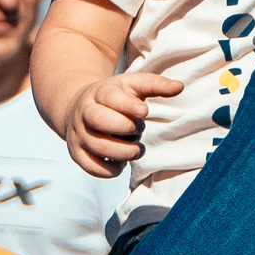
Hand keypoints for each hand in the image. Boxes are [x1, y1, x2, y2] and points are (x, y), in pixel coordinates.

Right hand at [62, 71, 180, 178]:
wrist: (77, 108)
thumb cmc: (114, 97)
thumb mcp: (132, 84)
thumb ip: (155, 84)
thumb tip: (178, 87)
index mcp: (99, 93)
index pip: (110, 97)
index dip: (128, 106)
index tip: (144, 111)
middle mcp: (84, 113)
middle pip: (99, 120)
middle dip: (125, 128)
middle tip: (140, 129)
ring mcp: (78, 134)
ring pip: (98, 146)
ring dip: (124, 152)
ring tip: (136, 150)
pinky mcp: (76, 153)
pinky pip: (92, 167)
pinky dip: (111, 169)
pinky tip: (121, 162)